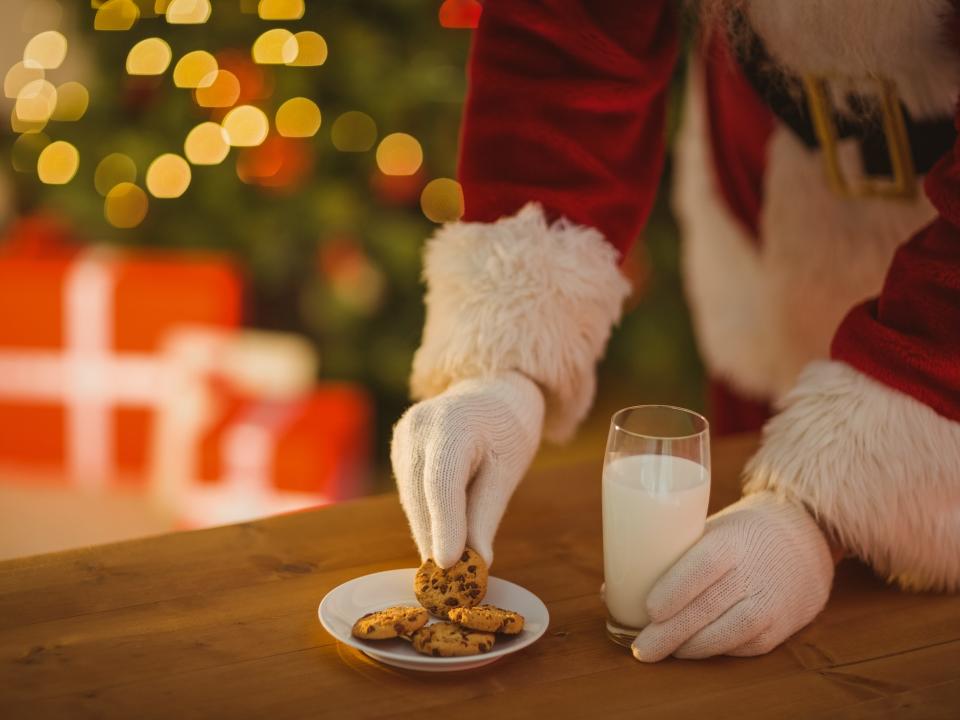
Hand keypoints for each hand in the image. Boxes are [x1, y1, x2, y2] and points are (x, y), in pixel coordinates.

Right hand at [391, 371, 543, 567]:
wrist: (489, 391)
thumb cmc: (507, 429)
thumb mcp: (507, 470)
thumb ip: (487, 513)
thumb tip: (476, 561)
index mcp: (453, 425)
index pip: (442, 482)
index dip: (444, 525)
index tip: (447, 565)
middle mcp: (418, 427)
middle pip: (422, 496)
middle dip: (435, 540)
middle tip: (449, 584)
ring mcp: (402, 436)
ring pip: (411, 498)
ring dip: (427, 533)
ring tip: (447, 567)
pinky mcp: (397, 448)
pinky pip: (409, 492)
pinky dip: (424, 516)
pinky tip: (439, 536)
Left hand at [631, 492, 834, 661]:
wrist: (804, 538)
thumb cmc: (738, 533)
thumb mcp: (710, 529)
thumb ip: (669, 556)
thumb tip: (612, 589)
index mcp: (731, 540)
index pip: (703, 565)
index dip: (676, 589)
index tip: (649, 609)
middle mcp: (753, 571)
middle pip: (708, 607)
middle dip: (670, 633)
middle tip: (641, 649)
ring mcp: (770, 601)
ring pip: (727, 634)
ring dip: (691, 647)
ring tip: (663, 651)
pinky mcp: (781, 626)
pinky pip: (743, 646)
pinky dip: (715, 651)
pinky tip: (694, 650)